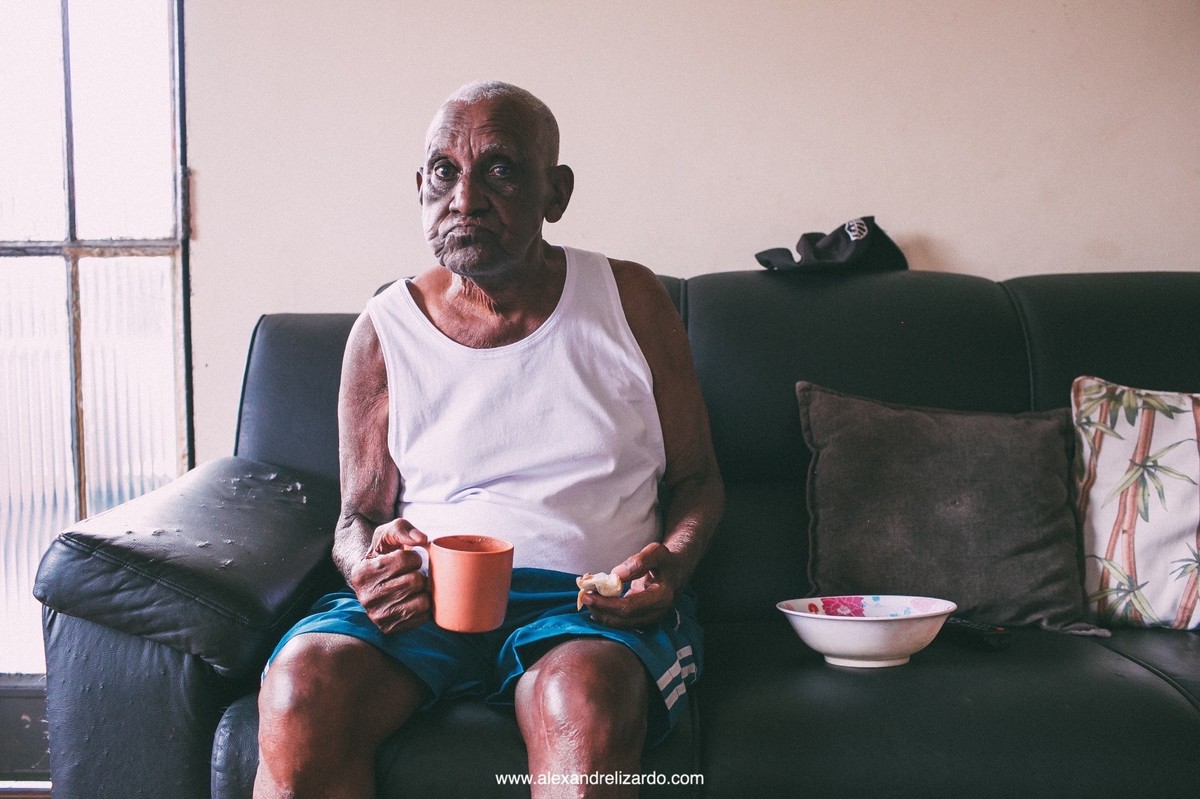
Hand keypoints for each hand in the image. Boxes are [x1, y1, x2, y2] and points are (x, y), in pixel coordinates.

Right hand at [348, 519, 431, 633]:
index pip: (405, 560)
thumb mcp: (387, 534)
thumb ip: (402, 528)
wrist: (374, 580)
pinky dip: (424, 606)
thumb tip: (422, 539)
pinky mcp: (390, 628)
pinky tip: (413, 599)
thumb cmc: (383, 554)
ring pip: (422, 601)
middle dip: (419, 573)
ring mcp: (377, 616)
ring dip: (423, 591)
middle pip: (415, 581)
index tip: (406, 559)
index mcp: (362, 573)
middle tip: (410, 573)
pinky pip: (423, 617)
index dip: (413, 557)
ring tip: (412, 586)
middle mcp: (366, 598)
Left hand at [580, 542, 680, 628]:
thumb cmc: (665, 560)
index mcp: (661, 598)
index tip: (588, 594)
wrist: (676, 571)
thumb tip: (616, 574)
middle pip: (620, 620)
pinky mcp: (640, 619)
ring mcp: (647, 619)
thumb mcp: (656, 552)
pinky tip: (595, 598)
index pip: (628, 608)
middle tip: (583, 594)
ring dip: (598, 611)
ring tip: (587, 594)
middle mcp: (654, 614)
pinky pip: (618, 620)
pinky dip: (604, 611)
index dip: (605, 603)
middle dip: (598, 609)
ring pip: (617, 623)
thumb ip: (639, 561)